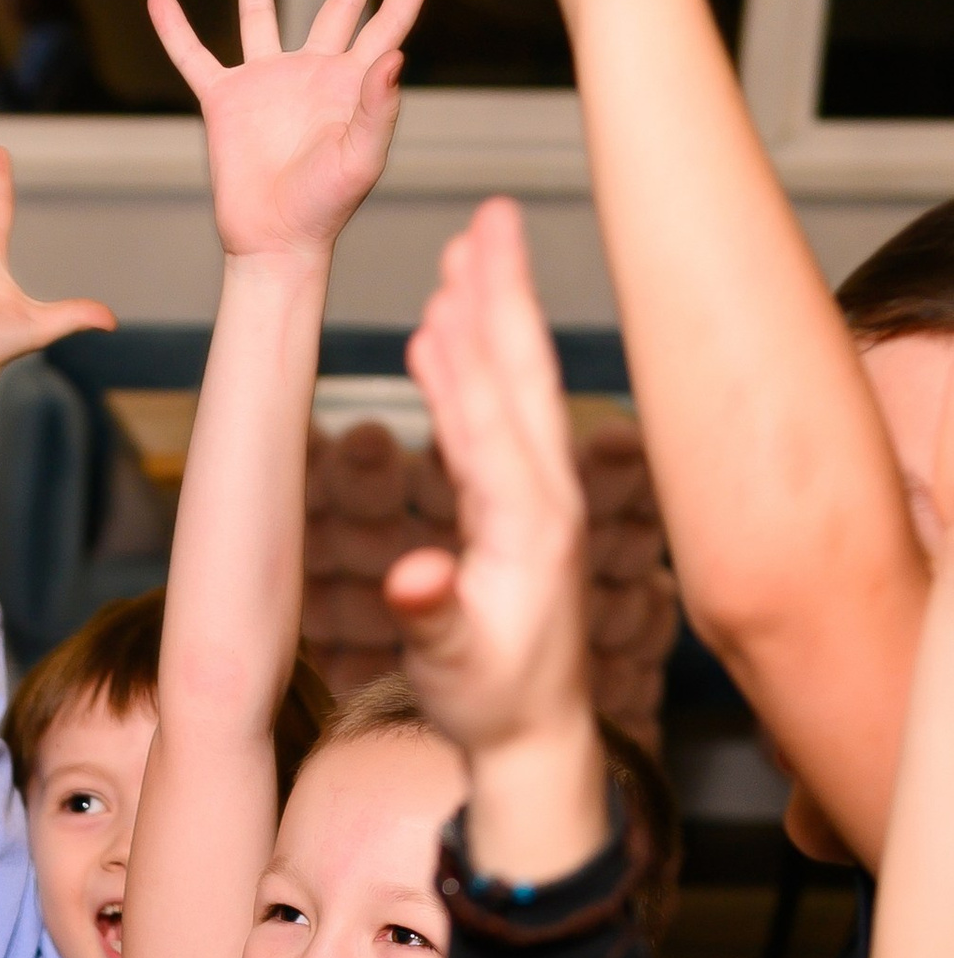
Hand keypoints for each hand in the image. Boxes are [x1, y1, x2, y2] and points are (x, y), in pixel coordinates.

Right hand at [149, 0, 443, 267]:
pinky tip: (159, 0)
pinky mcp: (226, 102)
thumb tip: (396, 55)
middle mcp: (313, 73)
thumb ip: (378, 108)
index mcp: (352, 84)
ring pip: (261, 14)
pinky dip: (176, 31)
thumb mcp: (361, 161)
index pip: (389, 21)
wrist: (274, 244)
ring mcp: (267, 83)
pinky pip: (195, 58)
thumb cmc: (325, 210)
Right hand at [386, 200, 607, 871]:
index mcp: (527, 524)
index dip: (474, 342)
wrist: (538, 738)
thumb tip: (413, 579)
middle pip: (519, 376)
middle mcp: (544, 499)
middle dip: (500, 295)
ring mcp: (541, 501)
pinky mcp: (527, 510)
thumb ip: (435, 618)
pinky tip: (445, 341)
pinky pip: (500, 423)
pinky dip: (473, 373)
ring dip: (489, 319)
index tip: (460, 271)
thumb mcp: (457, 668)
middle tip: (486, 219)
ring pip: (514, 390)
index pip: (495, 414)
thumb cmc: (491, 707)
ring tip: (465, 255)